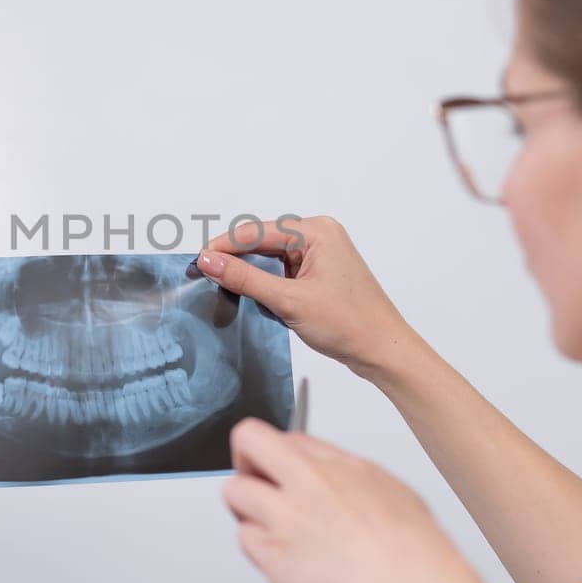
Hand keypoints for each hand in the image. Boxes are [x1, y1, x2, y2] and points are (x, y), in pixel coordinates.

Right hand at [195, 215, 419, 380]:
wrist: (383, 351)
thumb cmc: (351, 324)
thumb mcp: (288, 300)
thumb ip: (245, 279)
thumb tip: (209, 261)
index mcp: (316, 231)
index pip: (256, 231)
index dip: (224, 246)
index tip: (198, 262)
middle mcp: (319, 236)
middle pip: (261, 241)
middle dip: (235, 259)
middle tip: (205, 276)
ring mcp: (320, 255)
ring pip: (270, 258)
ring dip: (250, 273)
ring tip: (224, 288)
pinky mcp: (318, 274)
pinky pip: (281, 272)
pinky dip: (265, 284)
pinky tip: (251, 297)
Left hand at [223, 418, 505, 582]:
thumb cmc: (412, 555)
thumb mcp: (394, 495)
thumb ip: (354, 481)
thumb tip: (339, 482)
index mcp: (342, 465)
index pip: (292, 438)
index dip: (283, 456)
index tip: (281, 470)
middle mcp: (309, 481)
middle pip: (248, 440)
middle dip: (245, 459)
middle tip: (255, 482)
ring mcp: (286, 514)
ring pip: (234, 490)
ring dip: (246, 510)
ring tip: (272, 529)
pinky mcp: (271, 551)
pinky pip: (245, 539)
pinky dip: (259, 550)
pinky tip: (286, 561)